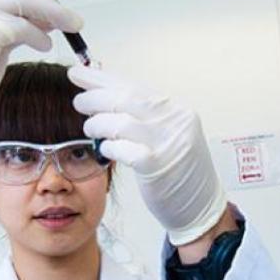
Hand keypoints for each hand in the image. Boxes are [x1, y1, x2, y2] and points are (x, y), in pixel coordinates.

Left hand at [69, 65, 227, 244]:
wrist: (201, 206)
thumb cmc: (181, 173)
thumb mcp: (169, 135)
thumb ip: (146, 117)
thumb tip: (108, 97)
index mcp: (177, 111)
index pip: (134, 86)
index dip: (101, 78)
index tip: (78, 73)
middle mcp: (174, 122)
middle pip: (124, 98)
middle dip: (94, 97)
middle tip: (78, 101)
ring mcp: (166, 142)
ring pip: (119, 121)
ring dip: (97, 123)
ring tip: (90, 129)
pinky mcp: (156, 165)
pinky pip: (121, 148)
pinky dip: (107, 146)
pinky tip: (104, 149)